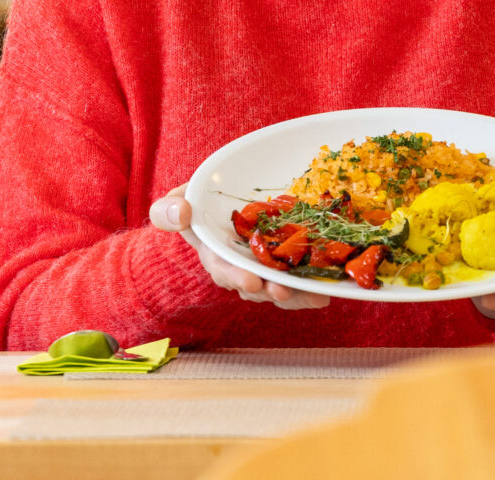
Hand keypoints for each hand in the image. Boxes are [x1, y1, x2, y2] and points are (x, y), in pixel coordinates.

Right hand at [149, 185, 330, 310]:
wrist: (223, 200)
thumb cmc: (198, 200)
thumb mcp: (180, 199)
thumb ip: (170, 208)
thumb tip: (180, 213)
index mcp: (213, 254)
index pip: (222, 268)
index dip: (235, 276)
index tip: (250, 281)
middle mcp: (238, 268)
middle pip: (253, 285)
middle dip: (269, 291)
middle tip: (283, 291)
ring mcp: (261, 269)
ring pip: (276, 289)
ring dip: (293, 295)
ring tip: (312, 295)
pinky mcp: (282, 266)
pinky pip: (294, 283)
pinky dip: (309, 290)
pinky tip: (324, 292)